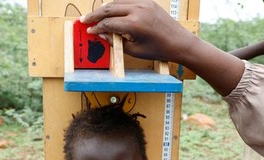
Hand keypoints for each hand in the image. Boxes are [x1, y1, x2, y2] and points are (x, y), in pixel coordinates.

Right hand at [80, 0, 196, 63]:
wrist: (179, 42)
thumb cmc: (159, 50)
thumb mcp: (135, 50)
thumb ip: (116, 41)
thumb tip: (102, 35)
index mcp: (135, 25)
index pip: (108, 23)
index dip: (96, 27)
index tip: (89, 31)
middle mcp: (138, 10)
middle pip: (109, 9)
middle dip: (95, 15)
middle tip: (84, 20)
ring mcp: (143, 3)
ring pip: (117, 2)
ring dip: (104, 9)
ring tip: (95, 16)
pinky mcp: (148, 1)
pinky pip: (127, 0)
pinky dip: (117, 5)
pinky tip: (110, 11)